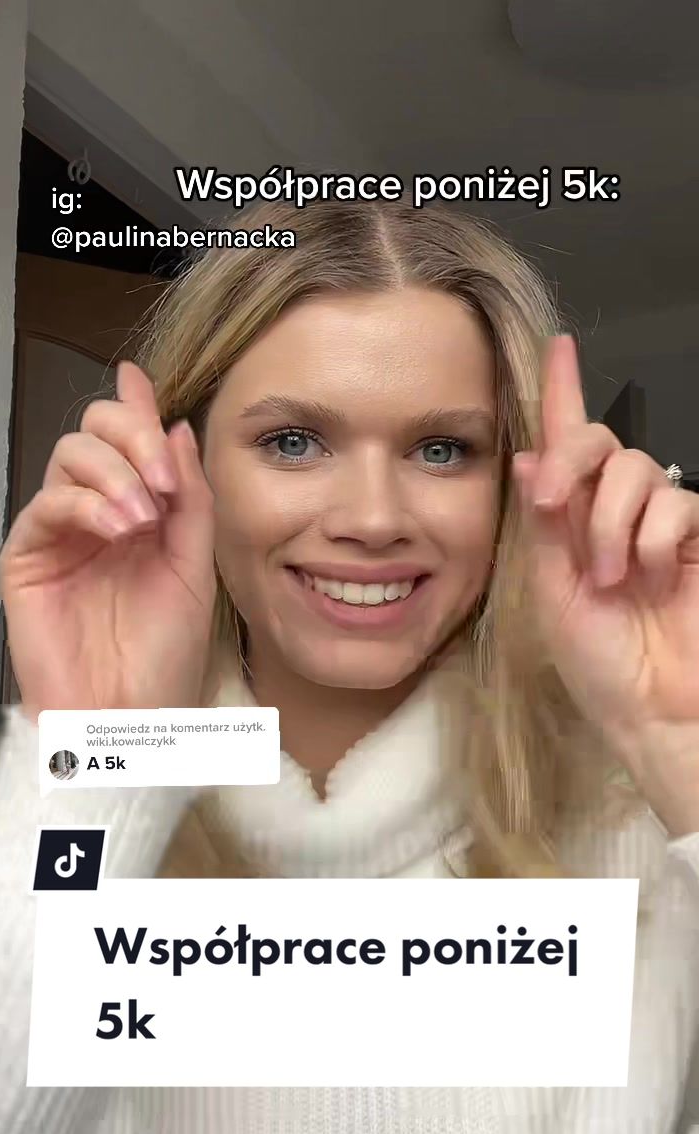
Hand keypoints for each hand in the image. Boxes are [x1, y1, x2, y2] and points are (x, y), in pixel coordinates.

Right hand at [0, 363, 216, 721]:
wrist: (132, 717)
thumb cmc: (164, 656)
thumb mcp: (194, 567)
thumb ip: (189, 496)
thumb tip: (175, 424)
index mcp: (139, 513)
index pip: (129, 442)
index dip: (135, 406)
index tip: (141, 380)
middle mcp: (97, 514)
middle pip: (95, 433)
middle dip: (133, 437)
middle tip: (164, 478)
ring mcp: (60, 534)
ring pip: (70, 456)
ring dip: (115, 473)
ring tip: (144, 519)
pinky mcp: (27, 558)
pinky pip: (47, 503)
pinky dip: (88, 505)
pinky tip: (120, 530)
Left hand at [513, 336, 698, 831]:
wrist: (654, 708)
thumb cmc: (599, 664)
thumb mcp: (552, 593)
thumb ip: (544, 524)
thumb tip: (527, 456)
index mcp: (568, 526)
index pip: (565, 448)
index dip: (563, 396)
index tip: (560, 348)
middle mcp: (612, 515)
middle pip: (600, 443)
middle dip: (573, 460)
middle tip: (554, 503)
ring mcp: (658, 525)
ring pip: (637, 469)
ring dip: (612, 521)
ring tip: (610, 579)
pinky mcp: (698, 536)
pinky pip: (676, 502)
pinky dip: (654, 539)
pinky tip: (650, 578)